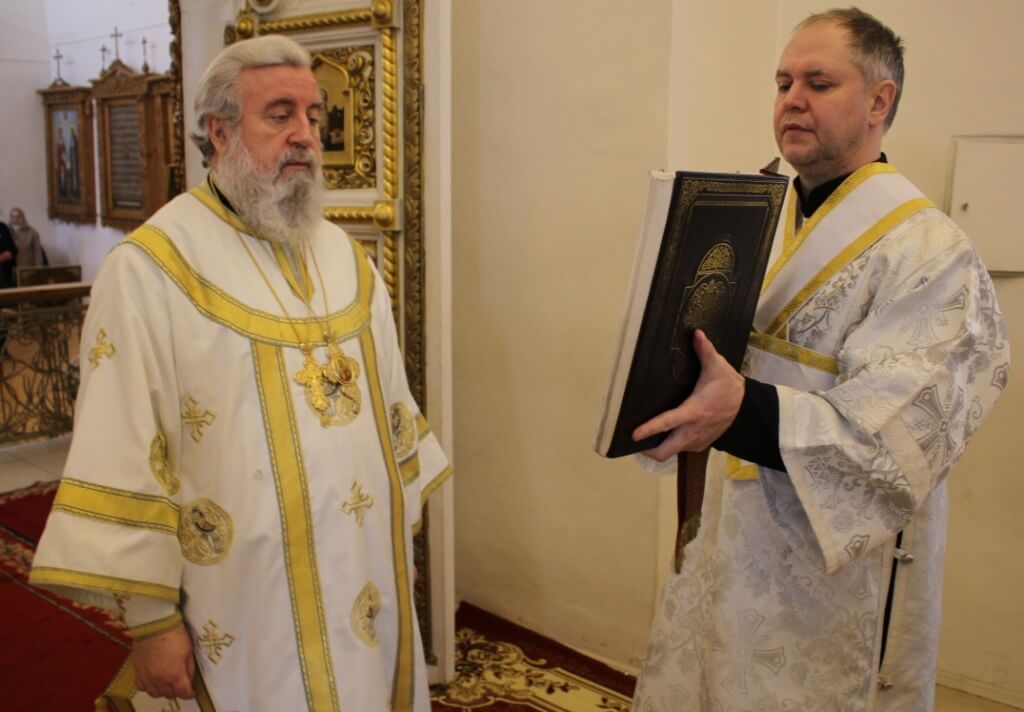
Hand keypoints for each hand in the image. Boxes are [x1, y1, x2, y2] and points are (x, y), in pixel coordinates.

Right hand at [132, 623, 195, 699]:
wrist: (154, 625)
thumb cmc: (175, 635)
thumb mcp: (188, 651)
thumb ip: (189, 669)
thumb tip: (189, 680)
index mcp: (174, 675)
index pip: (183, 693)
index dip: (189, 694)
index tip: (192, 692)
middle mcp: (159, 680)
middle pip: (169, 694)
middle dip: (177, 692)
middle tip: (180, 685)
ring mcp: (146, 677)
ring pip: (155, 694)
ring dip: (163, 691)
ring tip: (167, 684)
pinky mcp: (137, 671)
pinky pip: (141, 687)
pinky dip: (149, 687)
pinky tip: (153, 680)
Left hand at [632, 329, 744, 461]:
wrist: (748, 407)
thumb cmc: (729, 386)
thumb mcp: (718, 367)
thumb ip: (705, 350)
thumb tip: (696, 334)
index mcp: (694, 411)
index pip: (667, 423)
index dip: (649, 430)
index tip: (634, 435)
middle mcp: (693, 430)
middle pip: (666, 452)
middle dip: (648, 451)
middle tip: (635, 443)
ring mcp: (698, 440)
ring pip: (672, 452)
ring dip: (660, 447)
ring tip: (647, 437)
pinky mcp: (702, 444)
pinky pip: (682, 449)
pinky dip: (672, 445)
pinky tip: (667, 435)